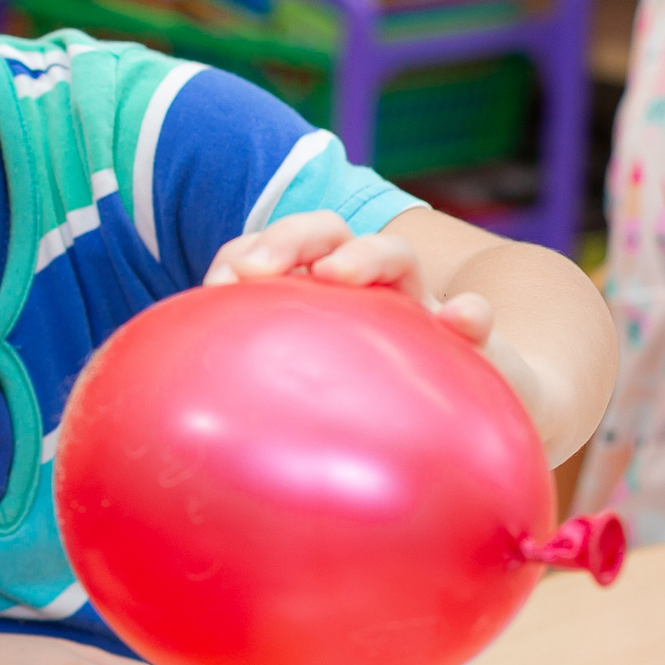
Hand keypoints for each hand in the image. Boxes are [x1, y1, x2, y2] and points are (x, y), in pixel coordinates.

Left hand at [203, 211, 551, 431]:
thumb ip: (260, 389)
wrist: (460, 428)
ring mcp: (417, 309)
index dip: (243, 254)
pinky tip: (461, 319)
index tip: (216, 283)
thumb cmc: (361, 408)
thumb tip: (189, 414)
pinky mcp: (470, 340)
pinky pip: (475, 319)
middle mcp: (364, 289)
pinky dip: (469, 315)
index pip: (275, 252)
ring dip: (364, 256)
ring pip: (396, 258)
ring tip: (334, 275)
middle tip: (255, 271)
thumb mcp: (304, 398)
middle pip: (327, 236)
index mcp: (317, 295)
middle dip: (289, 240)